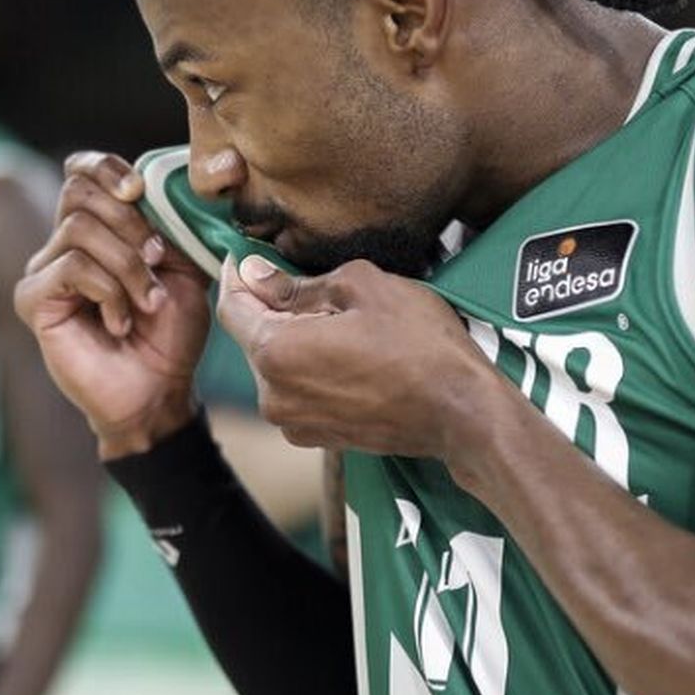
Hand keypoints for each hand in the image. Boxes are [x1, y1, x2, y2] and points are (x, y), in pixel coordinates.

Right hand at [14, 152, 210, 457]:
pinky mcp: (34, 300)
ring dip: (126, 265)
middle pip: (78, 191)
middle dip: (128, 220)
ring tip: (147, 301)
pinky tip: (119, 321)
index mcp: (99, 228)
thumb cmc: (171, 333)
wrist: (158, 391)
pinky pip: (70, 268)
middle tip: (157, 258)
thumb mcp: (186, 270)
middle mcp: (63, 243)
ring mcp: (44, 271)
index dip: (107, 168)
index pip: (81, 171)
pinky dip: (108, 291)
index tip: (139, 188)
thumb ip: (175, 225)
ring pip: (79, 230)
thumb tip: (173, 181)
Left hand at [216, 253, 494, 458]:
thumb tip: (255, 275)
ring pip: (279, 365)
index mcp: (276, 352)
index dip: (238, 276)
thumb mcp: (362, 287)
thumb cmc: (420, 343)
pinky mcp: (319, 438)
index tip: (245, 256)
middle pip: (255, 338)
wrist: (461, 411)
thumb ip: (298, 283)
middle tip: (315, 284)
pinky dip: (313, 369)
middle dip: (275, 309)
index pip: (233, 307)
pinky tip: (352, 356)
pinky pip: (300, 391)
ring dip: (297, 340)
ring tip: (344, 324)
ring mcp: (295, 423)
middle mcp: (273, 396)